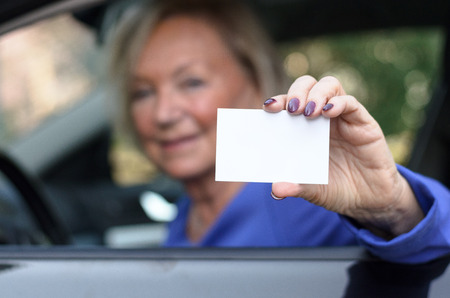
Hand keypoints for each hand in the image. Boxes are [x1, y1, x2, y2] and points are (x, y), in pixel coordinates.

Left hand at [263, 75, 423, 238]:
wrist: (368, 200)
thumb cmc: (336, 188)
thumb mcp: (313, 190)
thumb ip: (296, 187)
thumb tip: (276, 190)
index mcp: (303, 127)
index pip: (287, 103)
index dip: (278, 101)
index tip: (267, 107)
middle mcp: (321, 117)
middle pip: (307, 86)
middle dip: (296, 92)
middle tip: (292, 110)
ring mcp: (342, 117)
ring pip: (329, 86)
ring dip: (316, 94)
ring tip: (308, 112)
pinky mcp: (363, 122)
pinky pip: (351, 103)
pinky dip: (339, 102)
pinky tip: (329, 112)